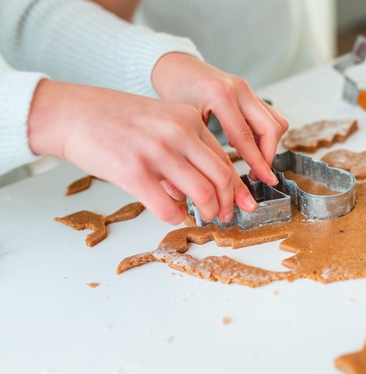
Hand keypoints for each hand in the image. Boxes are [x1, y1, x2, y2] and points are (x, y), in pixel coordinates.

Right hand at [28, 80, 257, 224]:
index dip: (236, 186)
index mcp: (188, 119)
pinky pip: (167, 206)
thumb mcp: (161, 119)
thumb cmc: (115, 119)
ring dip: (208, 212)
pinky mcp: (134, 171)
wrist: (73, 113)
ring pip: (202, 193)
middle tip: (225, 215)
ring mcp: (157, 152)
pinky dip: (175, 217)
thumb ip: (186, 146)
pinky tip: (172, 215)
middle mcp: (178, 133)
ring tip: (203, 217)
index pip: (224, 159)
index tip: (241, 201)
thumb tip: (202, 183)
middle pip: (221, 178)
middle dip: (228, 203)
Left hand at [151, 53, 288, 183]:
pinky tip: (245, 143)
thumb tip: (207, 181)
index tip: (266, 180)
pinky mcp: (251, 93)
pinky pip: (269, 117)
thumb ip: (200, 146)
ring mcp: (248, 89)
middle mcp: (240, 90)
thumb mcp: (183, 121)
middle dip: (269, 155)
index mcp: (221, 96)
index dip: (259, 162)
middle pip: (272, 127)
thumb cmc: (175, 91)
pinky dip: (264, 134)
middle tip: (258, 174)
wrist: (176, 66)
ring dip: (269, 144)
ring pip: (276, 121)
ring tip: (250, 158)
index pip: (247, 136)